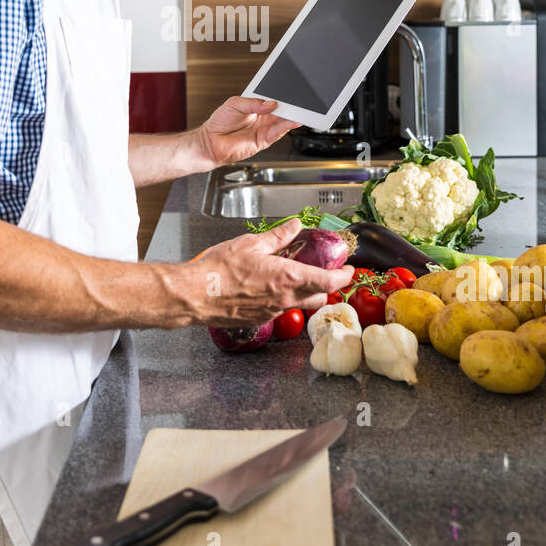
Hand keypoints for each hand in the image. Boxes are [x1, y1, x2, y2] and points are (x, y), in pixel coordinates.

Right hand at [183, 218, 353, 327]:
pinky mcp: (260, 319)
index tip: (349, 269)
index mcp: (288, 277)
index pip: (329, 282)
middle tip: (324, 271)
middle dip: (327, 286)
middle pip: (320, 297)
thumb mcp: (252, 243)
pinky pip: (281, 309)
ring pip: (301, 305)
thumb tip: (296, 226)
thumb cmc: (220, 269)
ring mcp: (273, 311)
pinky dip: (284, 299)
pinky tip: (270, 287)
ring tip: (295, 277)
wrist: (196, 294)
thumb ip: (278, 237)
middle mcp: (285, 298)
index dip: (344, 276)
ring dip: (305, 293)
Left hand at [194, 95, 301, 168]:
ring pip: (283, 121)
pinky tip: (293, 121)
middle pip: (281, 110)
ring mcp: (264, 129)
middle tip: (296, 101)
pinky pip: (278, 133)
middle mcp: (263, 117)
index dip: (281, 96)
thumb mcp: (235, 103)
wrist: (211, 141)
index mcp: (257, 106)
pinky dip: (287, 126)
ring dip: (291, 116)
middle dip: (290, 105)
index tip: (290, 92)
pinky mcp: (264, 140)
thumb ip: (253, 103)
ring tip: (298, 110)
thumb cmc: (219, 123)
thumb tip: (270, 103)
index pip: (273, 99)